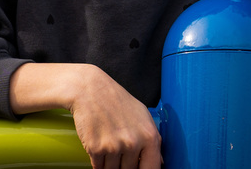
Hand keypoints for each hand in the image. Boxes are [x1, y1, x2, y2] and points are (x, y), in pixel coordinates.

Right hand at [11, 62, 160, 168]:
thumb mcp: (142, 116)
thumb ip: (152, 140)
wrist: (91, 90)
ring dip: (110, 164)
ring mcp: (114, 147)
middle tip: (119, 150)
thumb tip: (159, 162)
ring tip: (109, 145)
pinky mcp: (95, 149)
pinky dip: (98, 162)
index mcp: (150, 136)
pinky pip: (98, 167)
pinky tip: (99, 147)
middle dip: (124, 166)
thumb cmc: (117, 101)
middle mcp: (133, 143)